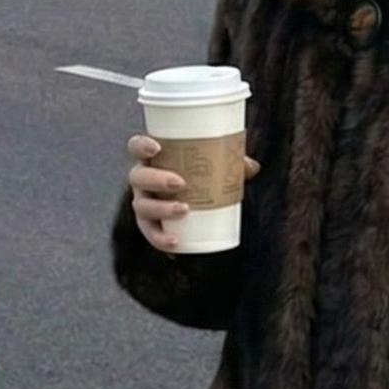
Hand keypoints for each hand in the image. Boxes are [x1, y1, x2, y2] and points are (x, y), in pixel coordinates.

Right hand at [127, 135, 257, 254]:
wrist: (195, 199)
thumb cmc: (201, 174)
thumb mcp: (215, 165)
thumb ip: (231, 162)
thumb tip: (253, 167)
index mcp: (152, 159)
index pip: (136, 146)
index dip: (141, 145)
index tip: (157, 148)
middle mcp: (142, 180)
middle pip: (138, 177)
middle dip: (156, 179)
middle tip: (180, 183)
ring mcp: (143, 202)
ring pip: (142, 206)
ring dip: (160, 209)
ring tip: (184, 210)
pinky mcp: (150, 224)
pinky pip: (151, 233)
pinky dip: (160, 239)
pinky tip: (175, 243)